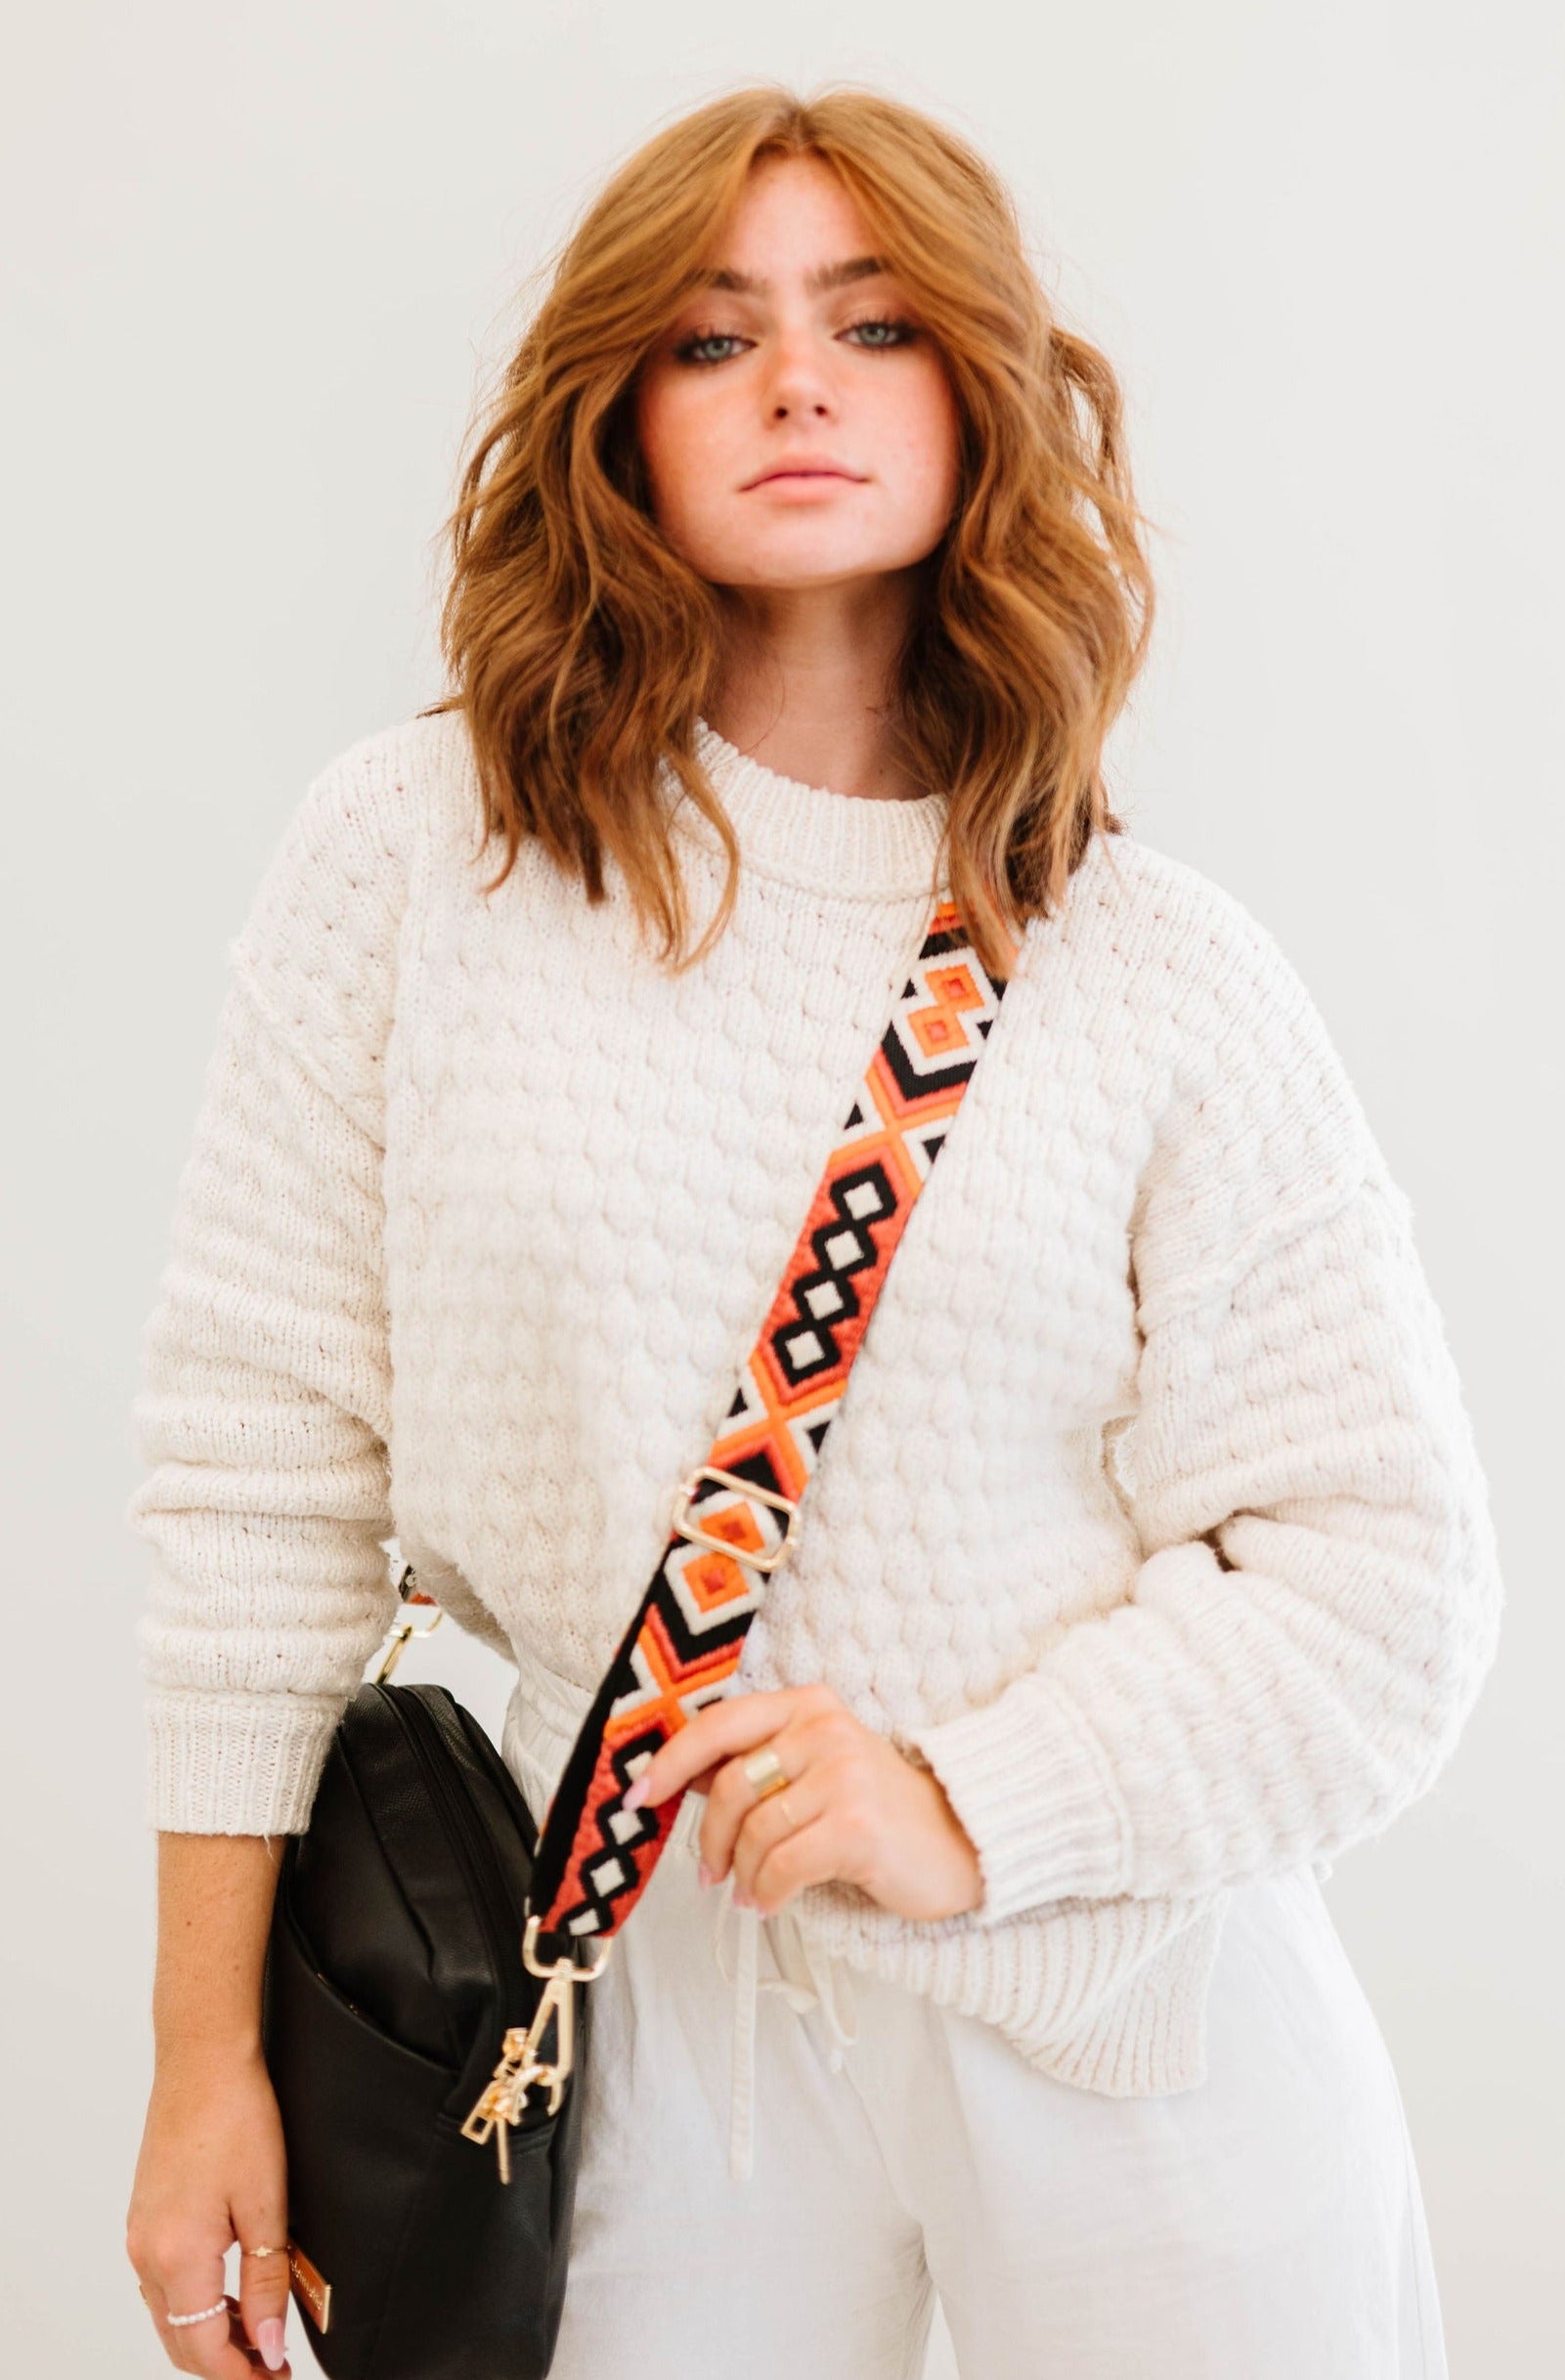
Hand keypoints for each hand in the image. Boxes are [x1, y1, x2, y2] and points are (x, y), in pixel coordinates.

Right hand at [127, 2045, 291, 2375]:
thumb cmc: (237, 2118)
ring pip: (170, 2317)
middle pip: (181, 2342)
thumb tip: (267, 2346)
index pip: (205, 2350)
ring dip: (209, 2337)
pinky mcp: (145, 2217)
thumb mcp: (267, 2206)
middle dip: (226, 2364)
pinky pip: (163, 2285)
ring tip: (259, 2336)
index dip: (243, 2376)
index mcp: (177, 2257)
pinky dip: (194, 2305)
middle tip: (272, 2367)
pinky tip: (229, 2296)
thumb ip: (267, 2283)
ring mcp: (140, 2235)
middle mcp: (147, 2254)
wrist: (202, 2060)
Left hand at [625, 1682, 984, 1922]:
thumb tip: (678, 1777)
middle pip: (728, 1785)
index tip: (637, 1794)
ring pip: (753, 1833)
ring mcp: (843, 1775)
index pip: (719, 1724)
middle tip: (710, 1873)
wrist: (960, 1842)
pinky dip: (766, 1893)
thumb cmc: (879, 1812)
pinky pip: (780, 1867)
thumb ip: (756, 1765)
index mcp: (808, 1706)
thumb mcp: (817, 1769)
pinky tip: (772, 1902)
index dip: (669, 1761)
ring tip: (753, 1893)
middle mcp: (825, 1729)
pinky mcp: (856, 1826)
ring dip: (743, 1876)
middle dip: (709, 1839)